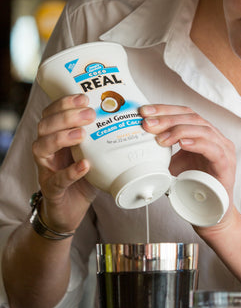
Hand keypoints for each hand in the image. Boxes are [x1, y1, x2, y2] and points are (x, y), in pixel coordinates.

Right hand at [32, 94, 97, 232]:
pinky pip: (57, 180)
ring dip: (62, 137)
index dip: (65, 103)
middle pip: (45, 125)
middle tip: (89, 114)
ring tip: (82, 134)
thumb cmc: (83, 179)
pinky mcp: (51, 191)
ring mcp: (46, 170)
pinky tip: (84, 165)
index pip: (52, 113)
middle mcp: (47, 151)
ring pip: (42, 147)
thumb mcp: (95, 155)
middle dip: (66, 116)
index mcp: (56, 138)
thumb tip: (132, 120)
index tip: (84, 97)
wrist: (71, 210)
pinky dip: (70, 172)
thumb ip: (104, 139)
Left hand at [139, 104, 236, 223]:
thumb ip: (161, 155)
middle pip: (192, 117)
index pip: (184, 113)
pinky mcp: (226, 164)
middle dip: (167, 118)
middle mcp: (216, 138)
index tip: (144, 111)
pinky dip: (197, 143)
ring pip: (202, 129)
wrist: (211, 212)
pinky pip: (213, 149)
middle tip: (147, 123)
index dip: (164, 109)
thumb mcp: (173, 166)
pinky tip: (182, 143)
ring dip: (178, 130)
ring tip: (160, 139)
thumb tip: (135, 148)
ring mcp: (224, 150)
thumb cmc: (194, 188)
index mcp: (203, 134)